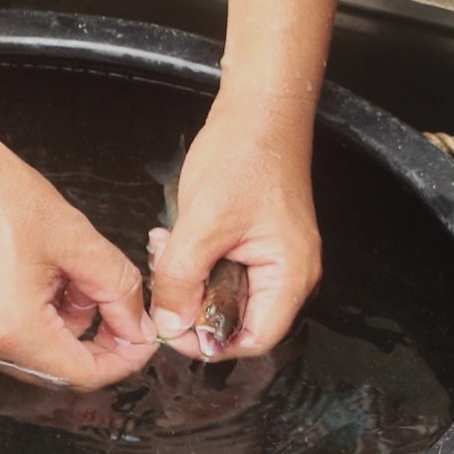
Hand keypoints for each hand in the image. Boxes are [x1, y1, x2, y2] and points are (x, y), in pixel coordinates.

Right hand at [0, 77, 156, 390]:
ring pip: (42, 352)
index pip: (84, 376)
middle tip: (124, 302)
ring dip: (74, 322)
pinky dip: (47, 314)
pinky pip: (17, 334)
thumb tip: (140, 323)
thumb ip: (119, 288)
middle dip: (102, 337)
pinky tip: (54, 276)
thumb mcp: (77, 239)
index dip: (126, 359)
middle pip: (62, 368)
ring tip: (79, 275)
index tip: (146, 337)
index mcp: (11, 328)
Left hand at [147, 88, 321, 360]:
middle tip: (163, 284)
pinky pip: (227, 269)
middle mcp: (290, 272)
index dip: (209, 342)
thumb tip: (168, 324)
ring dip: (191, 282)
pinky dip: (198, 262)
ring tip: (165, 253)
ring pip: (227, 294)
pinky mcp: (260, 242)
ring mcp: (276, 257)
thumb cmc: (244, 156)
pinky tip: (176, 240)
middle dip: (194, 307)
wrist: (260, 111)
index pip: (254, 339)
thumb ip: (181, 280)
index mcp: (289, 275)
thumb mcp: (202, 224)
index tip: (171, 326)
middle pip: (240, 320)